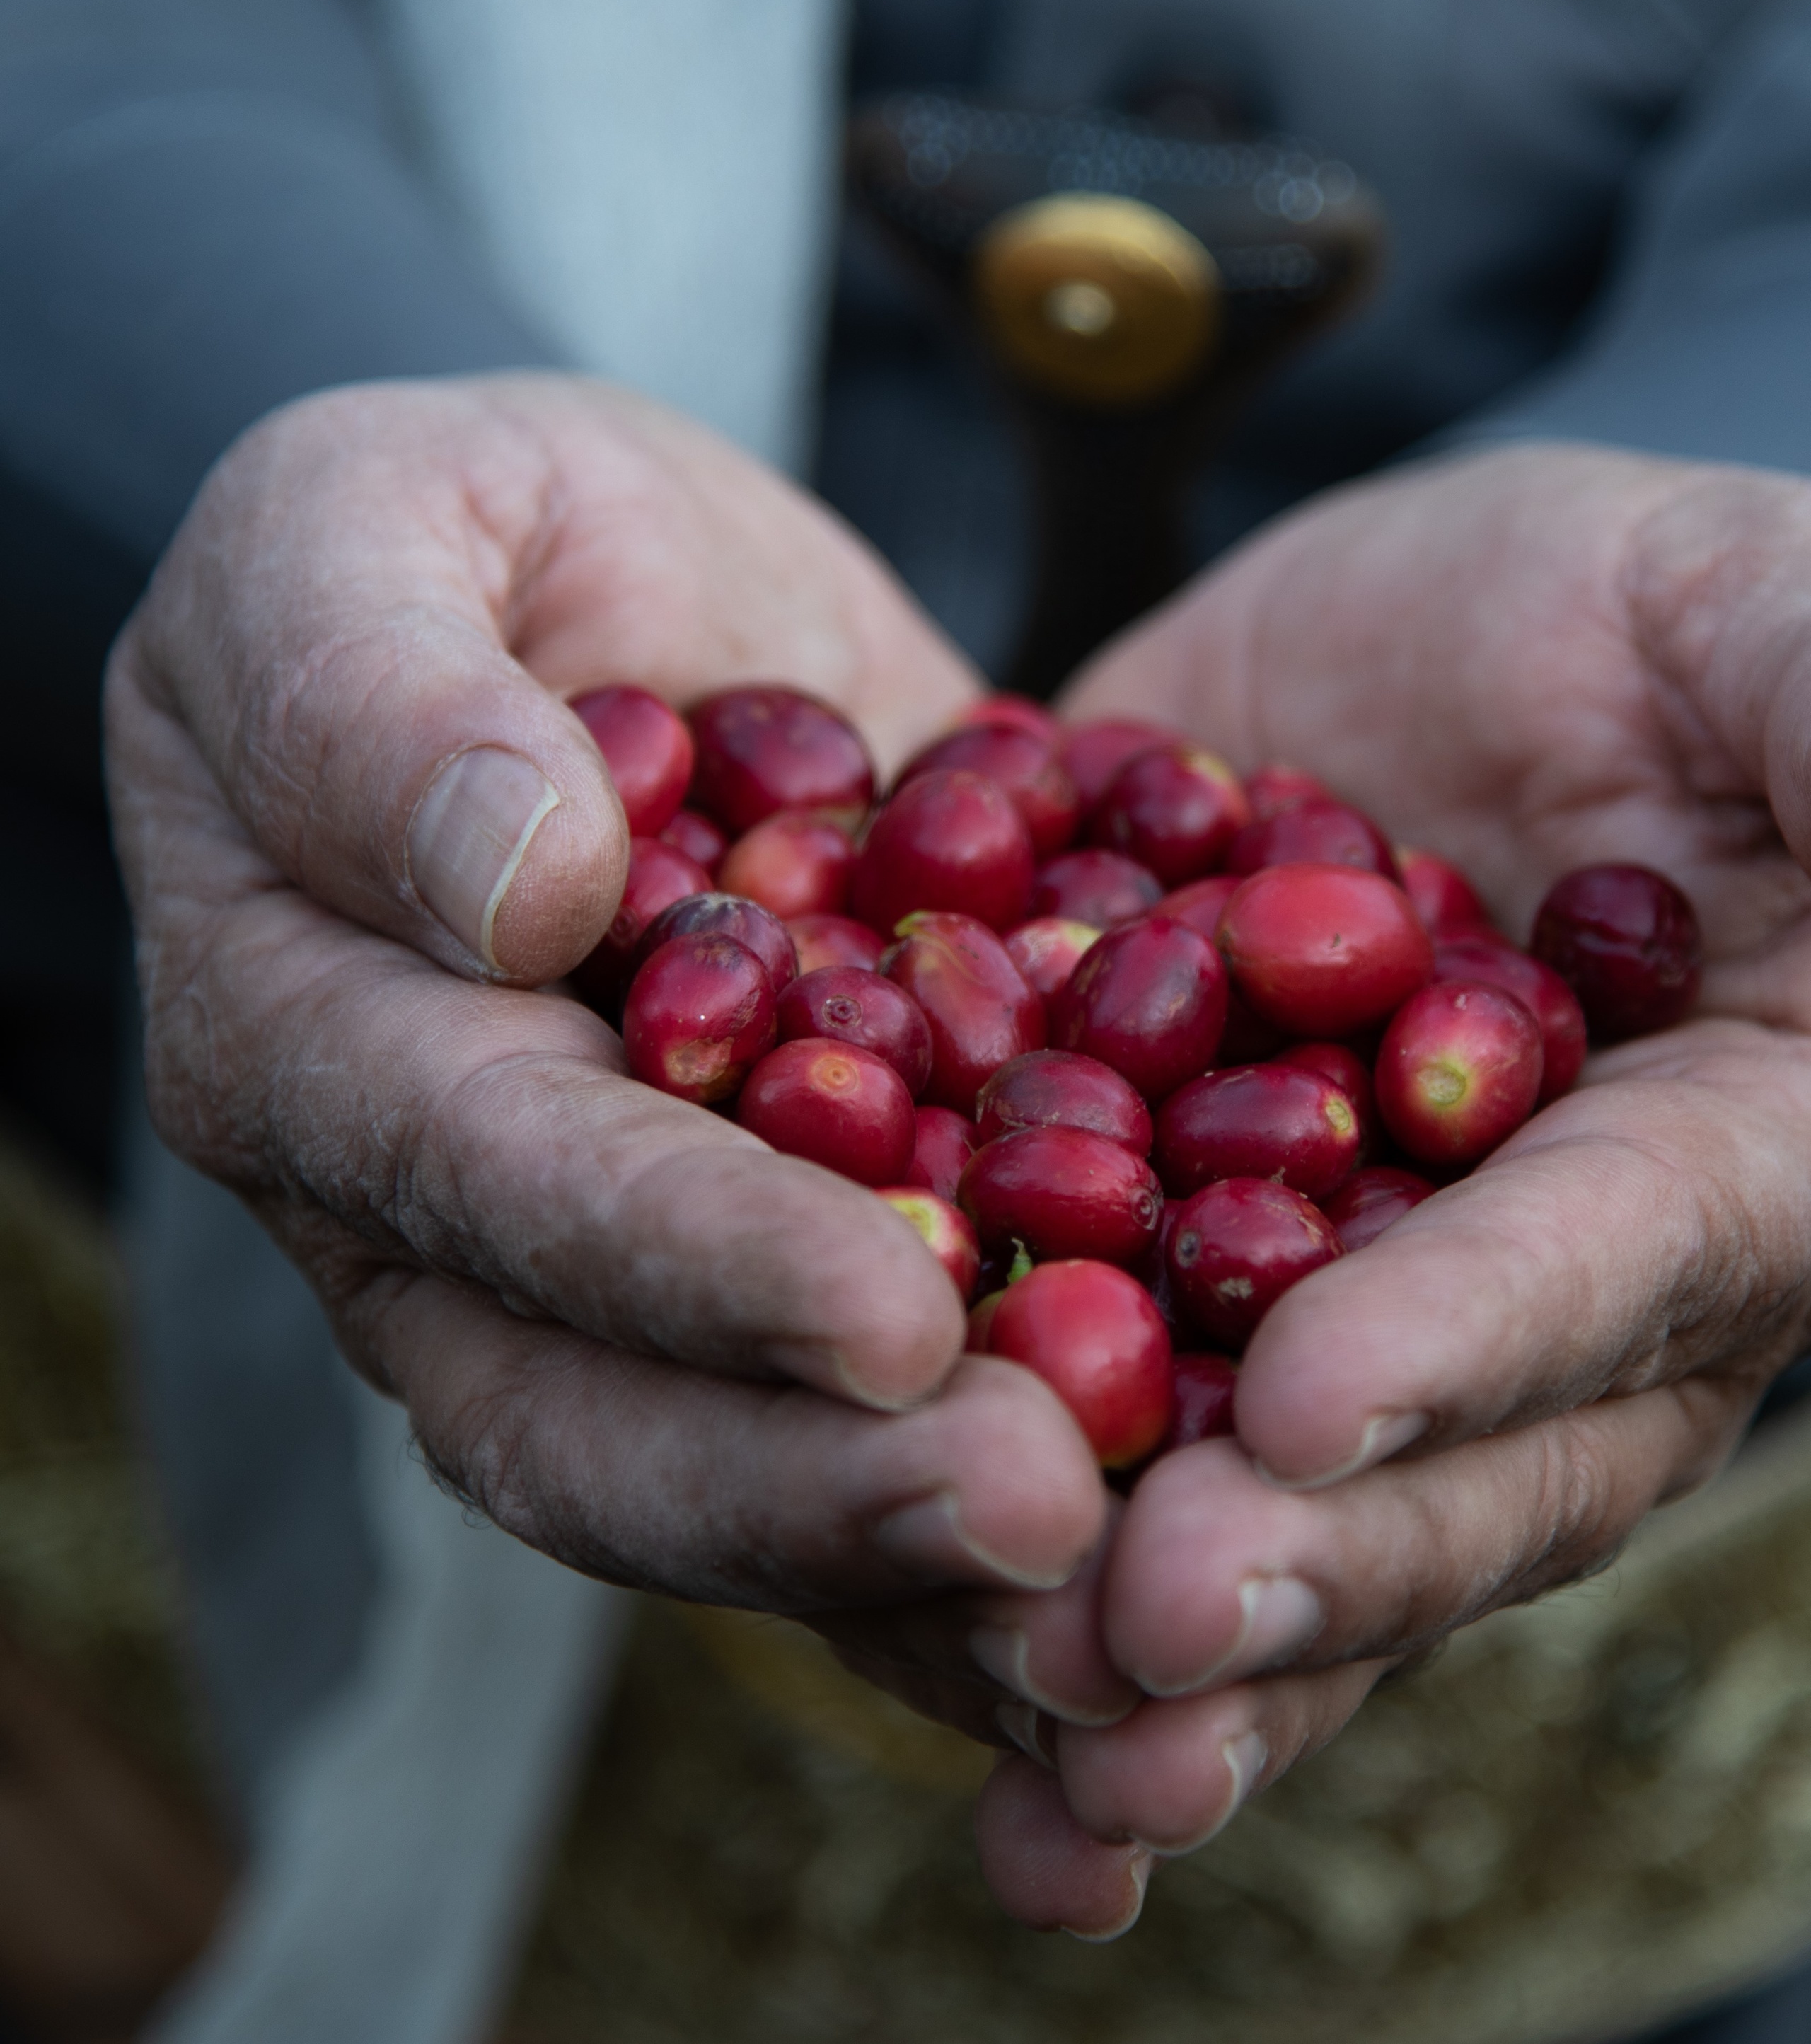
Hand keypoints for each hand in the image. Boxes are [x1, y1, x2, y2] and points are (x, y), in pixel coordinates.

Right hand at [106, 374, 1112, 1625]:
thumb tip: (510, 885)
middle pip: (610, 1417)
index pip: (498, 1184)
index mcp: (325, 1046)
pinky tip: (1186, 1555)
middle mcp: (467, 1224)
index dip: (684, 1263)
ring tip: (1144, 1586)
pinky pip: (890, 1420)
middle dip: (827, 1490)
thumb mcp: (365, 524)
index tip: (893, 1316)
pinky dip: (1014, 1510)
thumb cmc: (458, 539)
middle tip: (1055, 1523)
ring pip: (757, 1471)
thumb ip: (376, 684)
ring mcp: (642, 1272)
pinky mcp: (809, 1261)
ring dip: (941, 1561)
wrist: (625, 604)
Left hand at [947, 443, 1810, 1932]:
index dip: (1478, 1338)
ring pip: (1304, 1535)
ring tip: (1028, 1717)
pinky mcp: (1218, 1325)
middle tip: (1133, 1630)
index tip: (1304, 1400)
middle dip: (1308, 1558)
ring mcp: (1391, 1349)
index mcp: (1751, 1156)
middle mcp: (1585, 1319)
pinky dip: (1033, 1573)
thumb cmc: (1617, 621)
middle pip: (1468, 1472)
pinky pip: (1141, 1475)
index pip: (1625, 1263)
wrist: (1402, 665)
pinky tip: (928, 1675)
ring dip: (1167, 1654)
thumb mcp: (1746, 589)